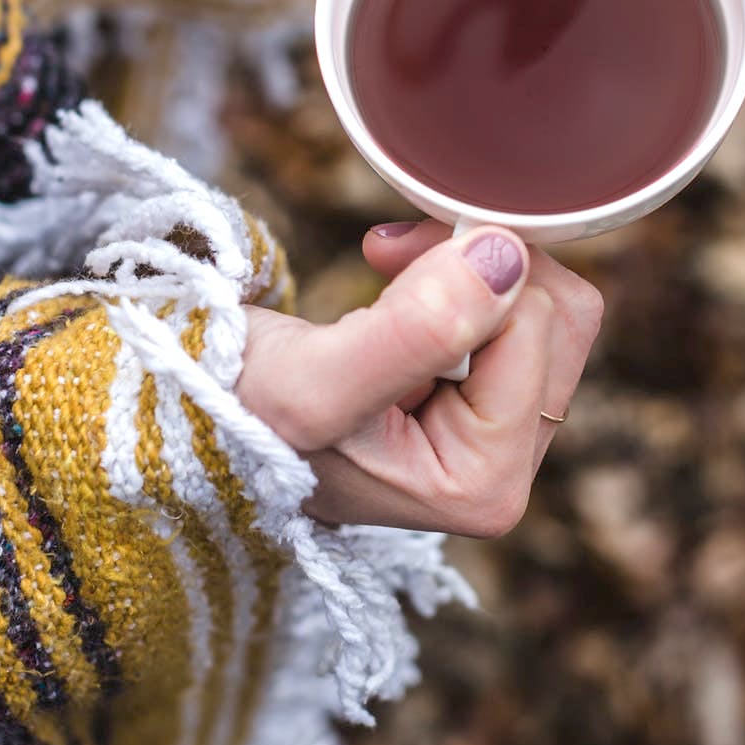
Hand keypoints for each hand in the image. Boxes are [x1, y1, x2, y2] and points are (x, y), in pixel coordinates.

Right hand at [235, 222, 602, 536]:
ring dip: (467, 265)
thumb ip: (414, 331)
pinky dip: (461, 273)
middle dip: (478, 264)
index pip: (536, 328)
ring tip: (386, 269)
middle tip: (387, 255)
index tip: (381, 257)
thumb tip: (508, 259)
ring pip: (547, 308)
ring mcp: (495, 439)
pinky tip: (395, 282)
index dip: (467, 270)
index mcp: (483, 488)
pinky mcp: (479, 403)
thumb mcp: (311, 381)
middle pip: (561, 320)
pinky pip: (518, 310)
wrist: (184, 414)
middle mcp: (504, 473)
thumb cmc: (231, 413)